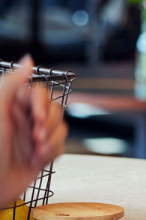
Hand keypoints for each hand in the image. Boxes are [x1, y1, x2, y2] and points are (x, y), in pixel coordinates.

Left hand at [0, 57, 66, 205]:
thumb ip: (11, 84)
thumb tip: (27, 59)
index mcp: (10, 106)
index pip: (38, 92)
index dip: (42, 103)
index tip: (37, 116)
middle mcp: (23, 119)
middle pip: (55, 109)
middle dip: (49, 124)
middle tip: (36, 136)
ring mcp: (33, 137)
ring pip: (61, 128)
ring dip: (51, 140)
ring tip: (36, 151)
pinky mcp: (42, 154)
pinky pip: (61, 147)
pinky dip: (51, 153)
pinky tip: (36, 160)